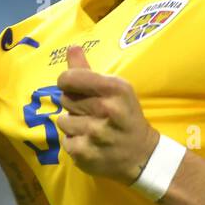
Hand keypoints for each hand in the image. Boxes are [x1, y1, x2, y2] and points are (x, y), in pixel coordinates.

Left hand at [56, 46, 158, 183]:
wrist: (142, 156)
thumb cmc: (126, 116)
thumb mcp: (116, 89)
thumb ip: (88, 70)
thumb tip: (71, 48)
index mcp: (115, 89)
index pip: (70, 78)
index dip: (66, 81)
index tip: (71, 85)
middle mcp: (106, 109)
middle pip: (65, 99)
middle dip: (74, 104)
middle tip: (91, 111)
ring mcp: (95, 134)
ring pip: (62, 120)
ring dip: (73, 124)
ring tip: (90, 128)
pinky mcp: (85, 154)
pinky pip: (64, 140)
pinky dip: (74, 141)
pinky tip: (89, 142)